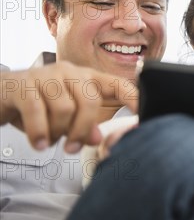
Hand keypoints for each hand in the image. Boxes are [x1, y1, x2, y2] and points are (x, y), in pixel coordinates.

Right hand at [0, 62, 137, 152]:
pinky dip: (39, 132)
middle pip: (91, 100)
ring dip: (58, 132)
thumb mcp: (63, 116)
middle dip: (82, 129)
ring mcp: (46, 75)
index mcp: (86, 78)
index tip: (144, 114)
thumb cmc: (37, 104)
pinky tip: (39, 143)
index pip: (118, 84)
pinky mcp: (23, 84)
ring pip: (65, 107)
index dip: (134, 98)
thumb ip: (83, 126)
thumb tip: (97, 139)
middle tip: (70, 147)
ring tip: (49, 140)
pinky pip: (37, 111)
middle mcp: (70, 72)